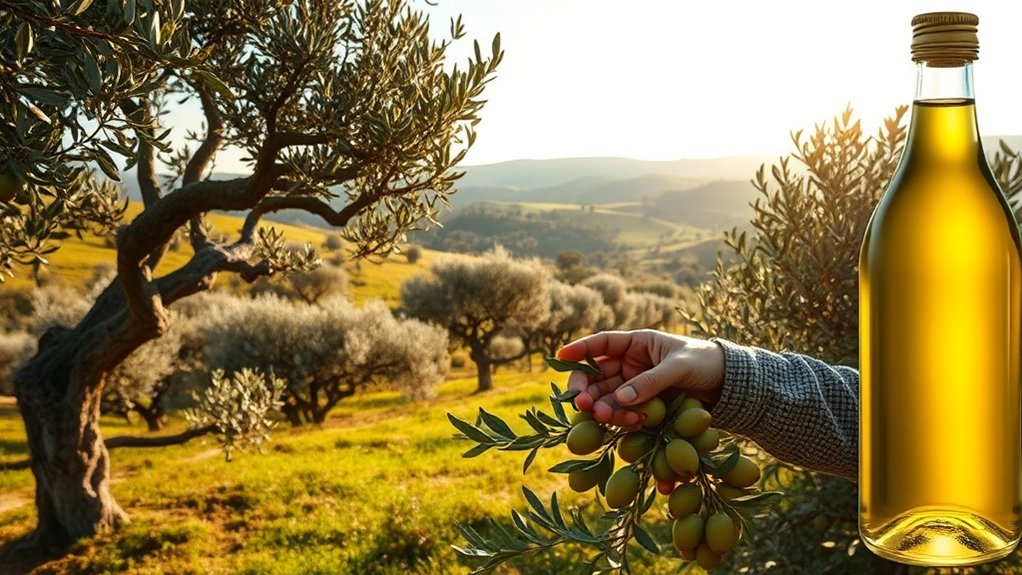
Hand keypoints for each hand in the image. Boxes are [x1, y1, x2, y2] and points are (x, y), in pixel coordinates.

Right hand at [556, 329, 725, 426]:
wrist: (729, 386)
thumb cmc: (706, 362)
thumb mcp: (680, 367)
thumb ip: (651, 381)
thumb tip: (621, 397)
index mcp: (637, 343)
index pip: (602, 343)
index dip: (580, 349)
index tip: (561, 357)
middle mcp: (630, 364)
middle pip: (596, 376)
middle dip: (587, 390)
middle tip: (585, 406)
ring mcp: (635, 387)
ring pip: (606, 398)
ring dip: (604, 410)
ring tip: (610, 419)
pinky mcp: (643, 407)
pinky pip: (624, 414)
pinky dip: (624, 420)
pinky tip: (634, 424)